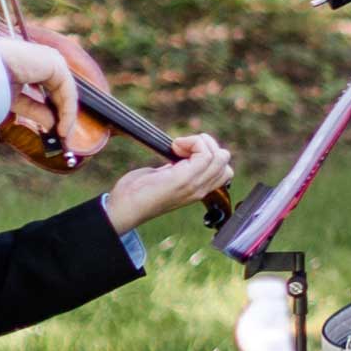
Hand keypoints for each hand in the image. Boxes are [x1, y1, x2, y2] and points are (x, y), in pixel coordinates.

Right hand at [0, 37, 82, 127]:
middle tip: (64, 138)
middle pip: (61, 92)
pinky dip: (68, 111)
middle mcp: (45, 60)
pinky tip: (62, 129)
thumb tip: (53, 125)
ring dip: (67, 116)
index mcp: (34, 64)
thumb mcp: (16, 101)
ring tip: (63, 136)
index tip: (56, 132)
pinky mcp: (56, 64)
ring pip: (66, 92)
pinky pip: (68, 91)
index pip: (52, 90)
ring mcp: (52, 59)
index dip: (54, 112)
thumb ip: (36, 110)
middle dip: (64, 115)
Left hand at [105, 134, 233, 230]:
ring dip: (200, 143)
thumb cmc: (137, 193)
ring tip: (178, 147)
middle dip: (207, 144)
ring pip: (220, 156)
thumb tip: (181, 151)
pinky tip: (175, 146)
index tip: (183, 151)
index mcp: (196, 189)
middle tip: (182, 148)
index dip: (209, 152)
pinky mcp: (184, 179)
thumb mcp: (163, 177)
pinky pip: (205, 154)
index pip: (223, 168)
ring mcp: (194, 185)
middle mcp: (200, 189)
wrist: (125, 208)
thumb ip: (177, 168)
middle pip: (225, 160)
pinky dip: (193, 142)